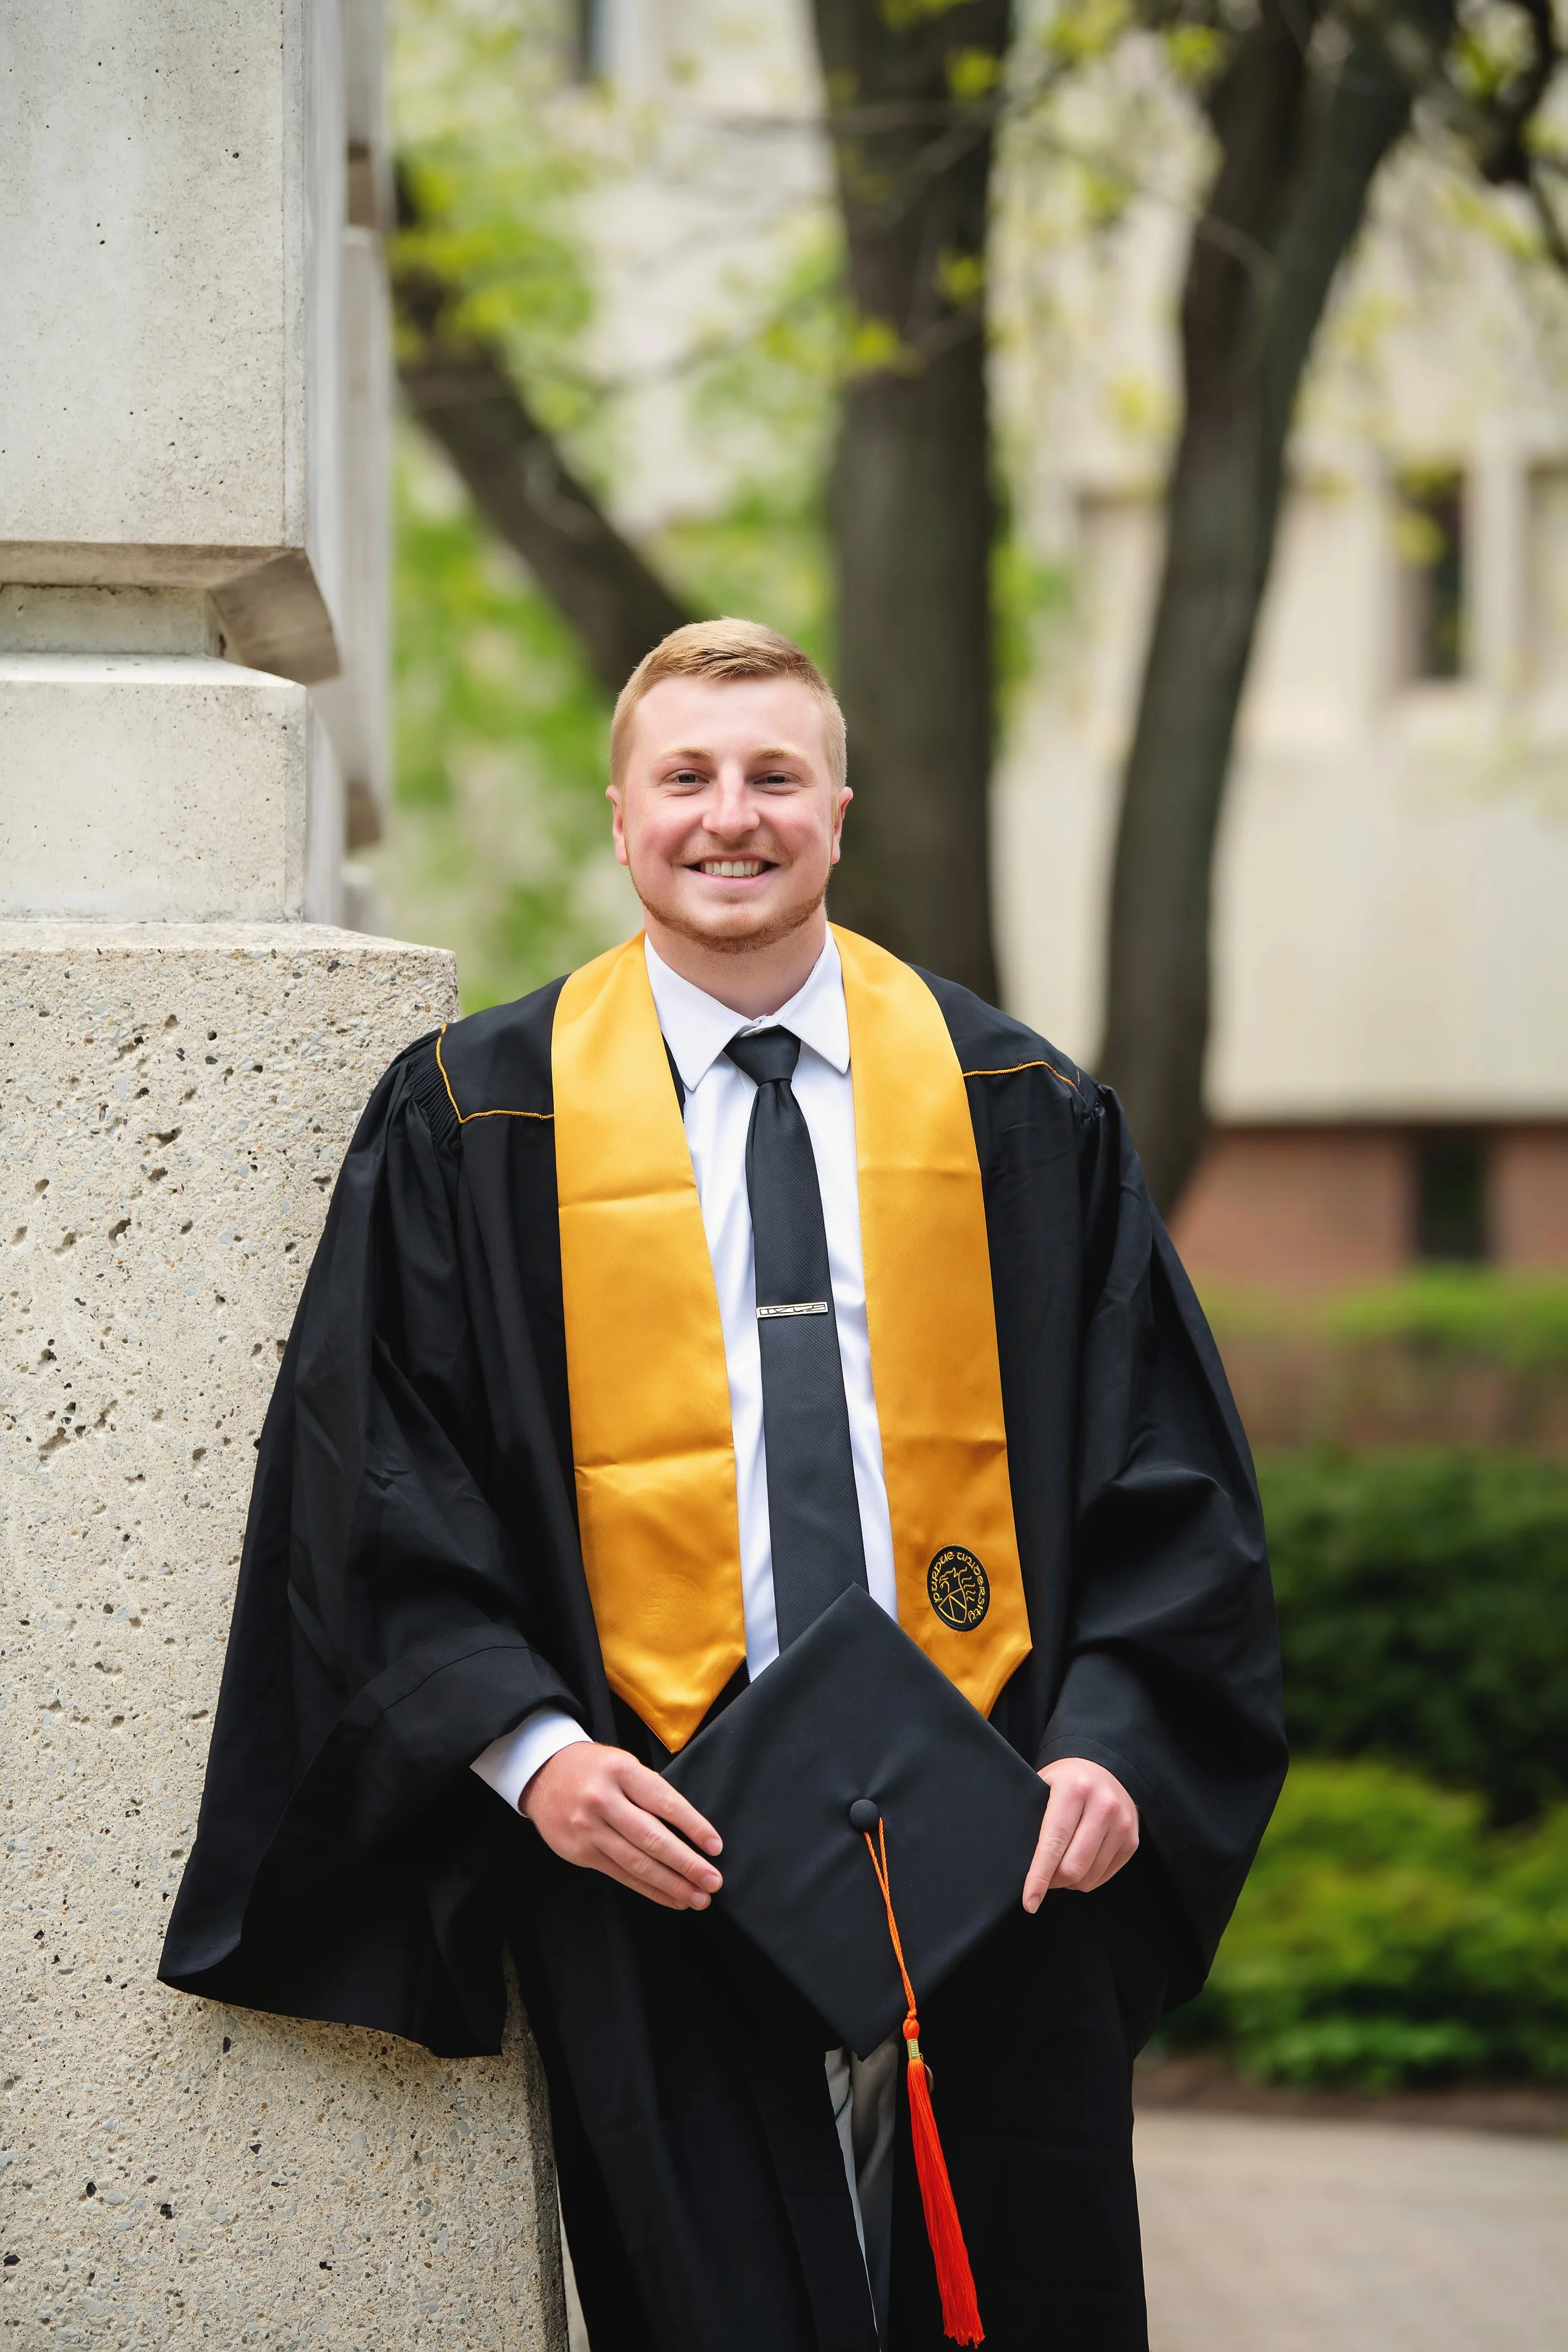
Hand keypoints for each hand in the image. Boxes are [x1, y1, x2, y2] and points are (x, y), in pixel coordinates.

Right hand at [522, 1741, 723, 1911]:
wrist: (543, 1773)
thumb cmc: (596, 1769)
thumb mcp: (624, 1765)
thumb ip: (651, 1793)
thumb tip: (691, 1832)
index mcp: (621, 1771)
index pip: (665, 1803)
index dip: (693, 1827)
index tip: (715, 1847)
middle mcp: (603, 1800)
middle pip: (652, 1839)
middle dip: (687, 1864)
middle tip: (713, 1881)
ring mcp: (588, 1829)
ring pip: (637, 1863)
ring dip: (671, 1884)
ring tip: (697, 1897)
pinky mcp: (580, 1852)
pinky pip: (620, 1875)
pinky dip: (649, 1889)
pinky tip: (670, 1897)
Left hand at [1022, 1758, 1137, 1910]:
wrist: (1102, 1768)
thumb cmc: (1064, 1782)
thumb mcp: (1043, 1787)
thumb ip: (1034, 1820)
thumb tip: (1018, 1863)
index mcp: (1073, 1790)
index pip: (1053, 1844)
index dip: (1038, 1877)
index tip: (1029, 1902)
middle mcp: (1102, 1805)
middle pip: (1073, 1867)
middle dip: (1052, 1882)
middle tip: (1041, 1877)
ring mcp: (1121, 1824)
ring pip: (1089, 1877)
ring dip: (1069, 1882)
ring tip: (1059, 1867)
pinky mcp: (1132, 1840)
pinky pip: (1104, 1876)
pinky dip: (1086, 1879)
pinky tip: (1078, 1863)